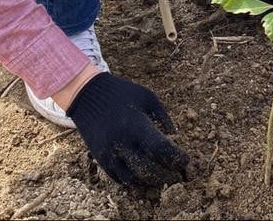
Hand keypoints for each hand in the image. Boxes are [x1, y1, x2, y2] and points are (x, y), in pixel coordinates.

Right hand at [67, 73, 187, 187]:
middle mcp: (122, 143)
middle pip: (150, 170)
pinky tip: (143, 173)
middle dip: (167, 174)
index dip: (177, 158)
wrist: (86, 94)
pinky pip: (119, 178)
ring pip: (134, 179)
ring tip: (161, 174)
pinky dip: (134, 179)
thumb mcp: (146, 96)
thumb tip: (174, 135)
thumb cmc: (121, 92)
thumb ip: (162, 115)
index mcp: (136, 125)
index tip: (186, 159)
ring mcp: (109, 153)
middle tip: (177, 173)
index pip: (161, 150)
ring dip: (150, 180)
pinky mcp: (100, 159)